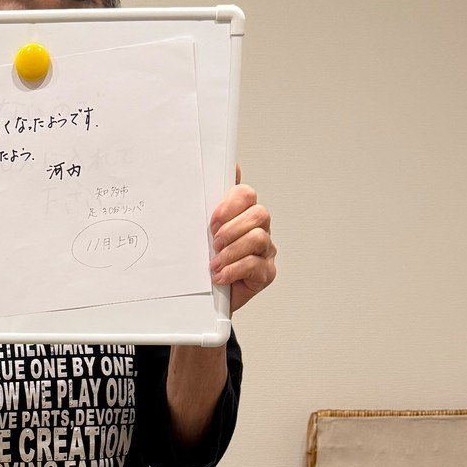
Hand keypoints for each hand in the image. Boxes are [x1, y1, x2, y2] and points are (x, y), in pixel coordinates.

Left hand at [209, 167, 274, 311]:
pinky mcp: (266, 273)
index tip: (212, 220)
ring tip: (214, 263)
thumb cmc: (206, 263)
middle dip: (232, 228)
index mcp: (242, 215)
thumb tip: (229, 167)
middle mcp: (258, 229)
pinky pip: (255, 264)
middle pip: (259, 214)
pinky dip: (233, 270)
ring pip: (258, 238)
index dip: (230, 204)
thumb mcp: (201, 233)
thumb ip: (210, 202)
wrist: (206, 299)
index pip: (246, 195)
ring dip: (231, 251)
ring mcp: (265, 251)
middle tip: (213, 243)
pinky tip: (220, 276)